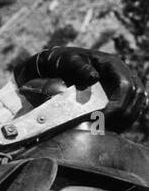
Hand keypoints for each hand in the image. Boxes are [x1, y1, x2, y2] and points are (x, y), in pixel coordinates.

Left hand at [12, 46, 147, 131]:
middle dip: (124, 113)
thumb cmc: (61, 61)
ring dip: (126, 118)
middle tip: (105, 127)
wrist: (55, 65)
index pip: (126, 85)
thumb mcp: (67, 61)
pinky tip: (110, 128)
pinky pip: (128, 108)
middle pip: (135, 95)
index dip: (118, 103)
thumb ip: (78, 67)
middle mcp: (120, 74)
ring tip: (108, 129)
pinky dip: (122, 120)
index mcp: (111, 64)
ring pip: (135, 102)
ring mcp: (120, 84)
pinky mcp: (116, 95)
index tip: (103, 118)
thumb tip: (94, 77)